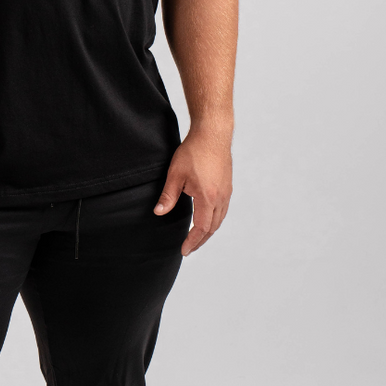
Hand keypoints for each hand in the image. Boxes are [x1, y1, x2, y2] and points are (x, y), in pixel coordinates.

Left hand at [154, 130, 232, 255]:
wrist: (212, 134)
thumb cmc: (194, 151)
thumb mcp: (176, 174)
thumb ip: (168, 196)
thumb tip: (158, 213)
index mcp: (208, 198)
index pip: (201, 228)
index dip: (192, 241)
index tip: (184, 250)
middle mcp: (221, 198)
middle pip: (212, 228)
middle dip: (200, 240)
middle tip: (189, 248)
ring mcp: (226, 192)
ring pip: (219, 220)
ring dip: (208, 231)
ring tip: (197, 237)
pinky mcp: (227, 186)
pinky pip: (223, 210)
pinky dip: (215, 220)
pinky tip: (207, 218)